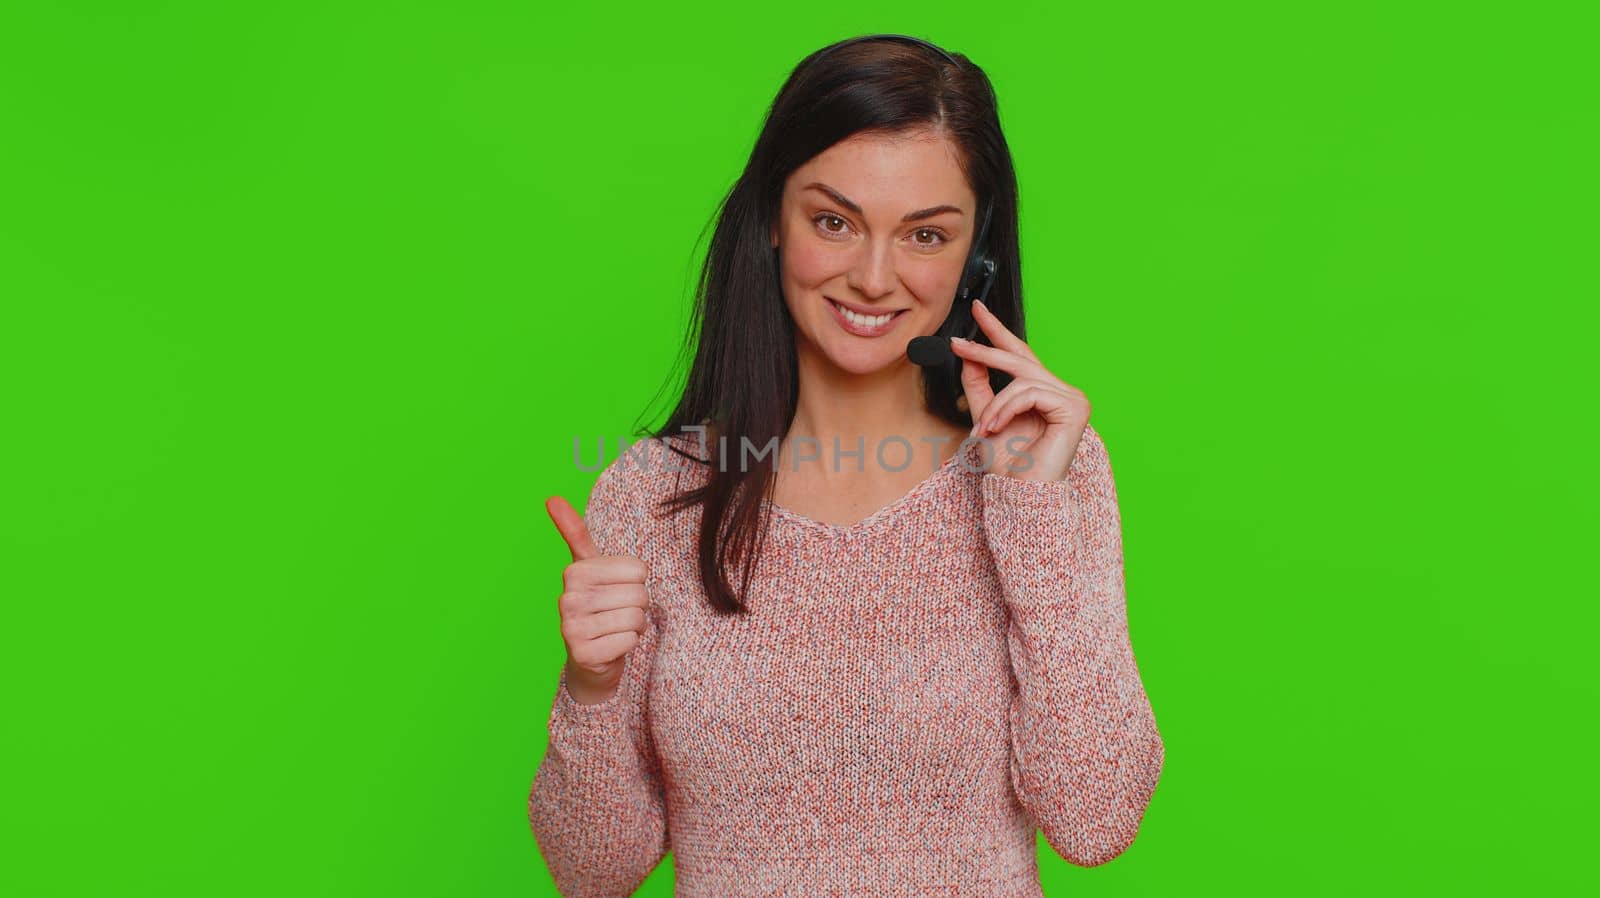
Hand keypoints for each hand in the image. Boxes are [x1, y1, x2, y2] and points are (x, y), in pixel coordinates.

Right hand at [545, 495, 650, 704]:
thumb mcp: (590, 567)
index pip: (638, 570)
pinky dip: (629, 644)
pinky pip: (629, 642)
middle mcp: (568, 598)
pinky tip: (613, 645)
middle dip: (637, 605)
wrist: (590, 659)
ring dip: (635, 626)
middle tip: (617, 613)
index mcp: (574, 572)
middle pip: (638, 594)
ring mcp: (572, 628)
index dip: (637, 582)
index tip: (617, 590)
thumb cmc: (598, 605)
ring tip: (616, 628)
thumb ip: (575, 532)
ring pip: (635, 618)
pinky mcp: (583, 655)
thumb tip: (551, 498)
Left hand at [949, 299, 1090, 481]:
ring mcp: (1072, 399)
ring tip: (983, 428)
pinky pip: (1030, 393)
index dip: (998, 331)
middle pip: (1020, 360)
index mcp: (1042, 394)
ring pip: (1021, 380)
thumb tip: (969, 354)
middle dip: (985, 350)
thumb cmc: (1008, 465)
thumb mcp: (984, 417)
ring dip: (994, 404)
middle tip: (957, 344)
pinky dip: (1006, 409)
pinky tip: (996, 428)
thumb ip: (979, 386)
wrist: (1020, 494)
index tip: (977, 309)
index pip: (1020, 354)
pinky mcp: (1075, 408)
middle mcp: (1061, 392)